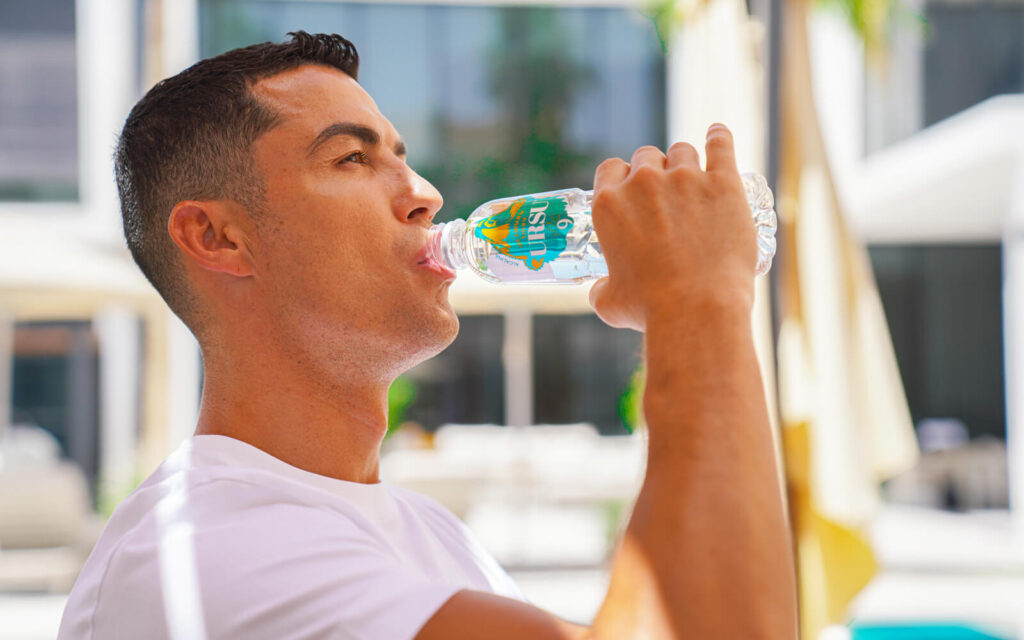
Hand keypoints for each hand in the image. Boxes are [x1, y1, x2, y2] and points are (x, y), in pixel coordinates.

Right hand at [588, 124, 756, 331]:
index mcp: (609, 205)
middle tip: (666, 193)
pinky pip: (720, 144)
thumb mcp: (610, 303)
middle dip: (653, 170)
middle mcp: (643, 184)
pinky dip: (718, 137)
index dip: (622, 177)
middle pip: (646, 157)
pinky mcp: (723, 183)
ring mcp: (685, 179)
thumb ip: (600, 289)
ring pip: (681, 151)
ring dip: (684, 161)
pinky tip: (717, 134)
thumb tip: (599, 290)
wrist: (697, 308)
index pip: (611, 169)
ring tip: (694, 179)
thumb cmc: (650, 308)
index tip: (632, 188)